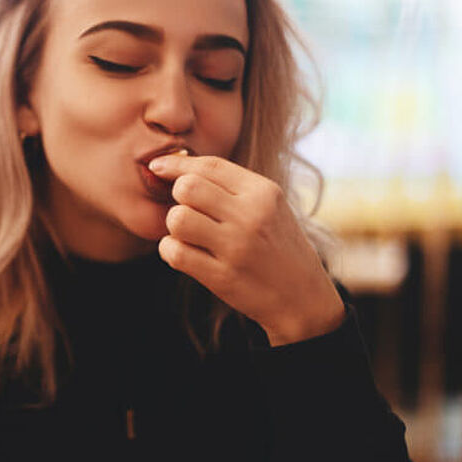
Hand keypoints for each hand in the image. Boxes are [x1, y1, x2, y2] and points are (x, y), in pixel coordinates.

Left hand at [147, 153, 343, 345]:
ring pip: (177, 218)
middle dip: (178, 197)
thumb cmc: (278, 246)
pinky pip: (175, 252)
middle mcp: (251, 216)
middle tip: (188, 210)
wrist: (303, 298)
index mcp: (264, 192)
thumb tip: (179, 166)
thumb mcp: (270, 207)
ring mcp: (236, 247)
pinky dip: (170, 250)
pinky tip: (184, 252)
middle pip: (188, 188)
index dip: (176, 163)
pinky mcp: (222, 276)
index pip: (209, 165)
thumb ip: (233, 187)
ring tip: (189, 234)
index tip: (158, 167)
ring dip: (174, 226)